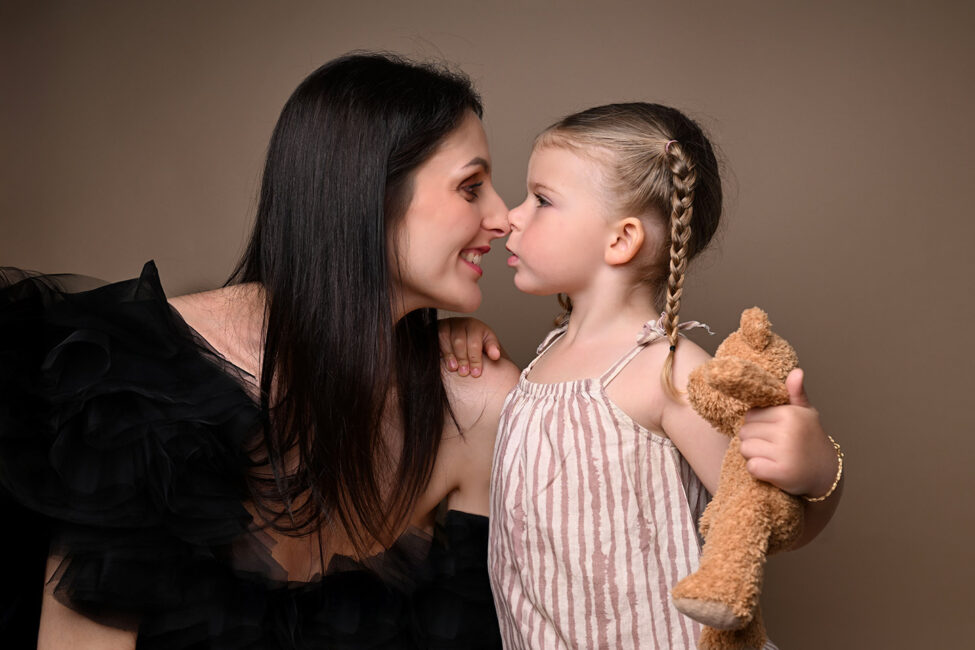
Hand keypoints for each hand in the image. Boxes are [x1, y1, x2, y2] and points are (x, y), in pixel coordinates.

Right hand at [437, 317, 501, 377]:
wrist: (463, 340)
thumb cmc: (476, 344)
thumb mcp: (487, 345)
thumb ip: (492, 349)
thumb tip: (495, 355)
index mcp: (475, 326)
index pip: (475, 343)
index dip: (475, 359)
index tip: (476, 373)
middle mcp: (460, 322)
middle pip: (459, 341)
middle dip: (463, 358)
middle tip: (464, 373)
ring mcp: (446, 324)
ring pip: (445, 338)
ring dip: (449, 355)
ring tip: (454, 368)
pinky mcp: (435, 328)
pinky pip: (435, 337)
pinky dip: (439, 349)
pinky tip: (442, 360)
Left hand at [738, 368, 838, 497]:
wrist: (826, 472)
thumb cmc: (810, 439)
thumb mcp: (805, 414)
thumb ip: (796, 394)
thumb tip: (796, 371)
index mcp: (790, 414)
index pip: (750, 415)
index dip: (757, 425)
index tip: (772, 432)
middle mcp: (787, 431)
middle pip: (744, 432)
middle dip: (754, 440)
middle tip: (773, 447)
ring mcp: (784, 452)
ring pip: (745, 449)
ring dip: (754, 455)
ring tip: (772, 457)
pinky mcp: (781, 472)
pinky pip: (752, 467)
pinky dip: (758, 470)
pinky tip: (772, 470)